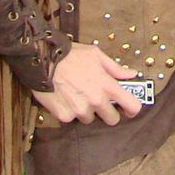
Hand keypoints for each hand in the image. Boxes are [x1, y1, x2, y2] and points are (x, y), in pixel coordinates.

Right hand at [30, 42, 144, 125]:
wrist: (42, 59)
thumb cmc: (70, 55)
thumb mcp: (96, 55)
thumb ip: (116, 68)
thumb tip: (132, 74)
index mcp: (107, 85)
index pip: (132, 106)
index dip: (132, 109)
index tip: (127, 108)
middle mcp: (96, 100)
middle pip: (112, 119)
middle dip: (107, 112)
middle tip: (97, 101)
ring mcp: (80, 110)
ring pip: (90, 119)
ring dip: (86, 110)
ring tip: (76, 94)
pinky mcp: (65, 116)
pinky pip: (72, 118)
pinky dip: (69, 110)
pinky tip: (64, 97)